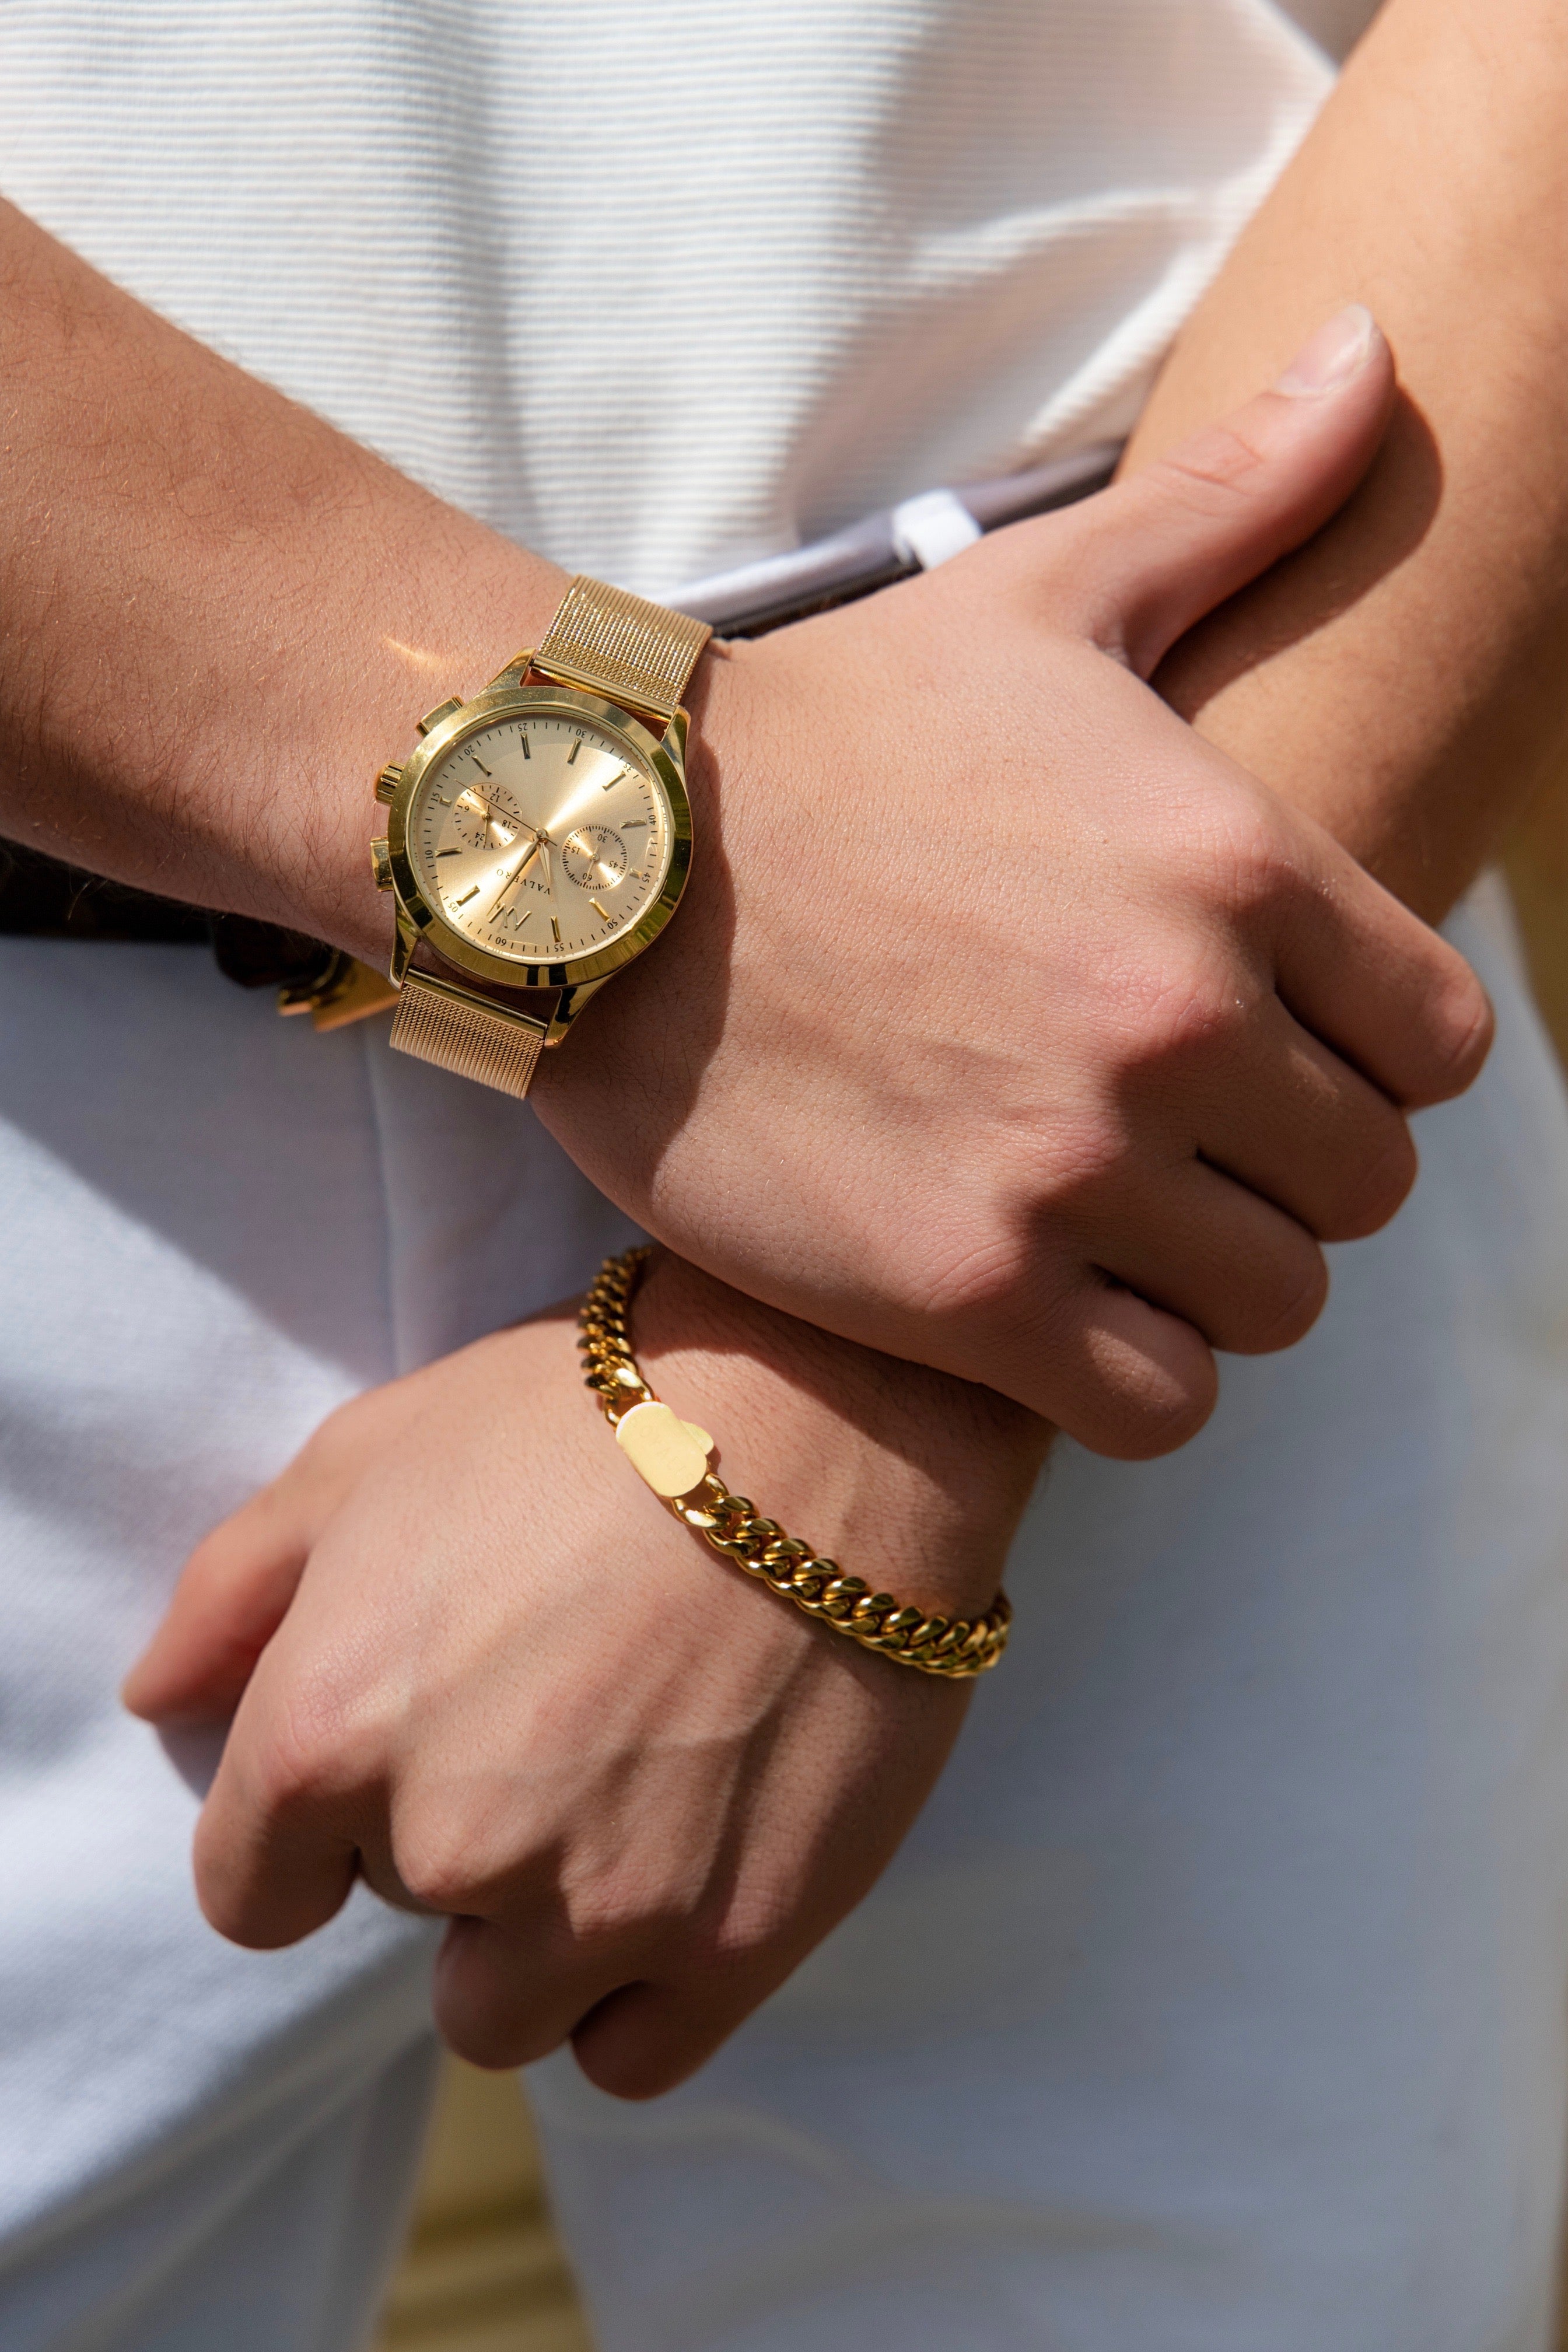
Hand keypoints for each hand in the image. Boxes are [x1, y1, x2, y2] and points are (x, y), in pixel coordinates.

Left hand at [123, 1255, 1046, 2094]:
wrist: (836, 1410)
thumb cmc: (590, 1413)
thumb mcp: (370, 1450)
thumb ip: (231, 1591)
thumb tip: (162, 1704)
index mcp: (328, 1729)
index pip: (251, 1889)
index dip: (311, 1827)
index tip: (392, 1759)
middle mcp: (447, 1841)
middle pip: (398, 1921)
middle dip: (449, 1834)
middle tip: (548, 1711)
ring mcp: (598, 1904)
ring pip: (505, 2010)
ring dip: (539, 1929)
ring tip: (620, 1785)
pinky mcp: (735, 1941)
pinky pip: (631, 2054)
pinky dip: (638, 1988)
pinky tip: (679, 1861)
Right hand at [536, 311, 1491, 1455]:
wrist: (597, 854)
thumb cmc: (831, 728)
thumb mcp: (1046, 596)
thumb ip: (1241, 499)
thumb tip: (1381, 351)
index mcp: (1237, 867)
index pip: (1442, 1047)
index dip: (1373, 1066)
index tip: (1277, 1058)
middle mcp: (1179, 1023)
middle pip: (1363, 1190)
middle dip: (1288, 1177)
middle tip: (1178, 1150)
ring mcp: (1071, 1168)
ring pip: (1273, 1306)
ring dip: (1211, 1284)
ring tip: (1113, 1231)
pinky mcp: (964, 1289)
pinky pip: (1160, 1406)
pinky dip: (1128, 1377)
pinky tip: (1052, 1311)